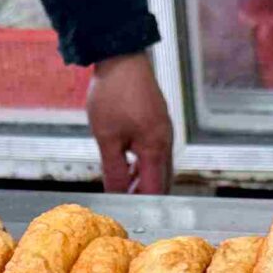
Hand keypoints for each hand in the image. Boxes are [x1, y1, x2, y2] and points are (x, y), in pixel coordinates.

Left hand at [86, 51, 173, 193]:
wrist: (121, 56)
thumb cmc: (113, 93)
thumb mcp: (107, 136)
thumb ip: (114, 169)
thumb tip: (116, 195)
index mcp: (155, 147)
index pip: (155, 189)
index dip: (142, 206)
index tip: (128, 216)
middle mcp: (165, 141)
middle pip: (160, 181)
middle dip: (144, 196)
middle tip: (124, 207)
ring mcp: (163, 131)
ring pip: (157, 167)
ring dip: (142, 181)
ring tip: (122, 190)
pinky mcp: (158, 123)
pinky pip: (154, 153)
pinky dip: (142, 165)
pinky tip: (126, 167)